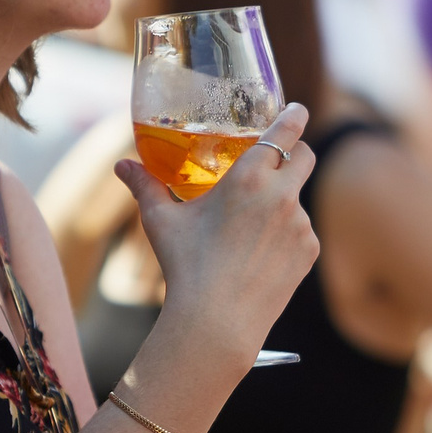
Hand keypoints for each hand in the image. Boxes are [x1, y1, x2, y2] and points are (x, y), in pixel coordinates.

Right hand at [117, 103, 317, 361]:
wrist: (216, 322)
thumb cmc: (186, 268)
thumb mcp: (162, 222)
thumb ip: (145, 186)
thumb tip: (121, 166)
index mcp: (249, 178)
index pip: (286, 131)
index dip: (295, 116)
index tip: (297, 110)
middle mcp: (282, 195)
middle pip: (306, 155)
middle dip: (296, 151)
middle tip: (279, 158)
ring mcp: (301, 224)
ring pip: (299, 198)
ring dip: (284, 200)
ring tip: (250, 228)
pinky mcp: (309, 251)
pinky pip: (302, 231)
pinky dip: (286, 234)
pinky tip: (260, 254)